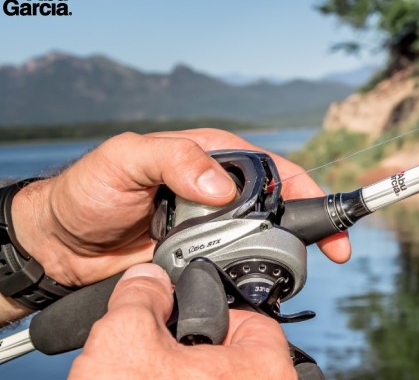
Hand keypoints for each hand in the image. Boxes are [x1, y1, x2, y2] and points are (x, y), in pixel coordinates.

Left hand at [10, 129, 350, 288]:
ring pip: (262, 239)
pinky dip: (252, 275)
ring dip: (281, 254)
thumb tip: (221, 187)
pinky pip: (237, 266)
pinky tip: (261, 285)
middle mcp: (220, 191)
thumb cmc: (90, 190)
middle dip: (308, 225)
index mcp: (212, 157)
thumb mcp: (127, 159)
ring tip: (295, 270)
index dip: (305, 188)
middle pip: (278, 205)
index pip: (272, 167)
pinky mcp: (204, 257)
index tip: (326, 214)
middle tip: (331, 251)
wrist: (62, 243)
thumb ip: (174, 159)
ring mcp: (214, 227)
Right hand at [68, 263, 296, 379]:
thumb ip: (142, 299)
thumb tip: (148, 281)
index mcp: (265, 368)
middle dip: (195, 353)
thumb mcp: (125, 340)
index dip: (211, 311)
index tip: (184, 317)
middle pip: (235, 357)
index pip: (253, 321)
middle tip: (162, 357)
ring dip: (186, 378)